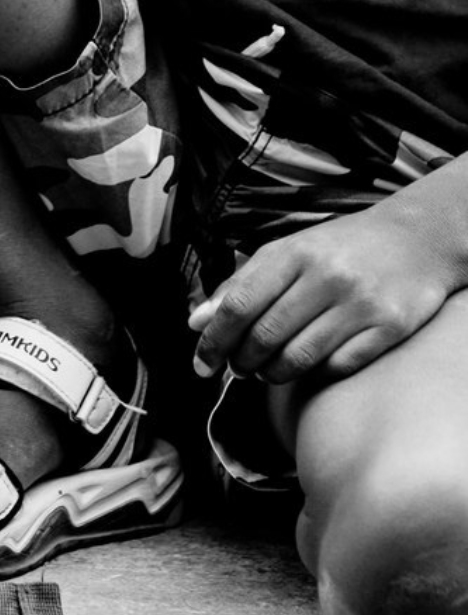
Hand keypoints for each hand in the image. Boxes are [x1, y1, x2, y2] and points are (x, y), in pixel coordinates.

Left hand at [190, 192, 467, 383]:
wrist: (416, 239)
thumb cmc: (341, 248)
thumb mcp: (289, 252)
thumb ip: (243, 283)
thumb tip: (198, 321)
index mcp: (293, 252)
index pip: (239, 303)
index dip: (213, 339)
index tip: (201, 363)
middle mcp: (325, 276)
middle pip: (265, 335)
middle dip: (242, 361)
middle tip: (238, 368)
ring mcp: (358, 304)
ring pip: (298, 358)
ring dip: (272, 374)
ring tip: (267, 371)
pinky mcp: (388, 329)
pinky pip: (337, 368)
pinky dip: (315, 375)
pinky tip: (308, 368)